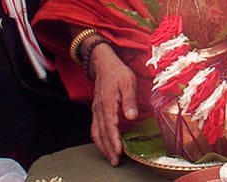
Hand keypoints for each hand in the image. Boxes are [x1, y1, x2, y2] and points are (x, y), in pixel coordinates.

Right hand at [89, 44, 137, 165]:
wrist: (103, 65)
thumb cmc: (118, 72)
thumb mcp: (128, 82)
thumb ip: (129, 100)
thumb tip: (131, 116)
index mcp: (108, 103)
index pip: (110, 126)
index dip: (114, 140)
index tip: (119, 151)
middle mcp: (99, 110)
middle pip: (101, 133)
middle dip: (108, 149)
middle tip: (116, 161)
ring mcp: (96, 111)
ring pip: (96, 133)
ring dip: (103, 147)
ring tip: (111, 158)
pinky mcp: (96, 111)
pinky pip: (95, 129)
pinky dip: (99, 140)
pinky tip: (105, 145)